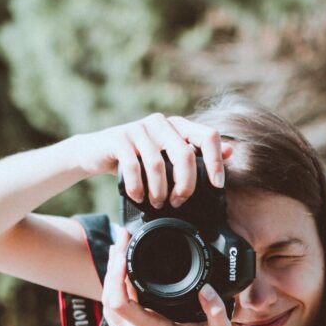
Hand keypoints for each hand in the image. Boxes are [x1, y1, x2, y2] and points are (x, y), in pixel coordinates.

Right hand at [78, 113, 232, 208]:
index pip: (209, 136)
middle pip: (186, 155)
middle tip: (179, 202)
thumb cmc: (138, 157)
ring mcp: (139, 128)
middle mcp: (161, 122)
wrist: (96, 152)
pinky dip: (138, 187)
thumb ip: (197, 153)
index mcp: (178, 125)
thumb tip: (230, 151)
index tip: (217, 185)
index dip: (216, 162)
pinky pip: (134, 167)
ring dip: (160, 191)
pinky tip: (139, 197)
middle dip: (186, 185)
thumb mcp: (167, 155)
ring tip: (157, 203)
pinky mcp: (119, 138)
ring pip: (159, 164)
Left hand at [101, 229, 232, 325]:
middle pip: (109, 299)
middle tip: (121, 241)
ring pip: (107, 303)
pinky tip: (119, 269)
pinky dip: (112, 287)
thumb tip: (205, 288)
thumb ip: (215, 309)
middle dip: (112, 267)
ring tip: (119, 249)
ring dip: (110, 275)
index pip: (121, 303)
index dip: (116, 276)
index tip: (124, 254)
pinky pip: (112, 309)